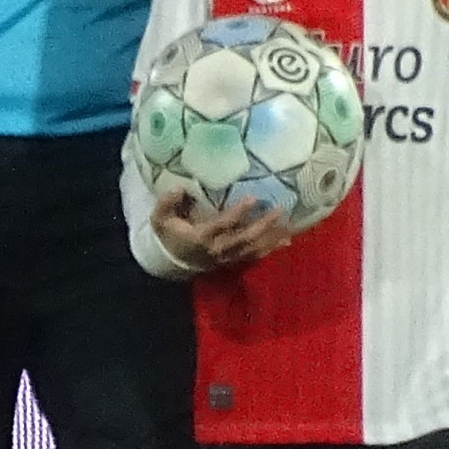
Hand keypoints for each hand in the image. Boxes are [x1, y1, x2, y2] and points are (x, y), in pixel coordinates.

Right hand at [148, 180, 296, 274]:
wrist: (171, 261)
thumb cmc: (169, 234)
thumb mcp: (160, 218)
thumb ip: (167, 203)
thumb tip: (179, 187)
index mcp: (200, 237)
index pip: (222, 225)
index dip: (238, 213)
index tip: (253, 198)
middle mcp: (217, 249)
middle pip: (244, 238)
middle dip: (263, 225)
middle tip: (280, 210)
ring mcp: (227, 257)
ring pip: (253, 249)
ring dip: (271, 237)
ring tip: (289, 224)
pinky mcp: (233, 261)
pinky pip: (254, 256)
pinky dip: (270, 249)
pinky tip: (285, 240)